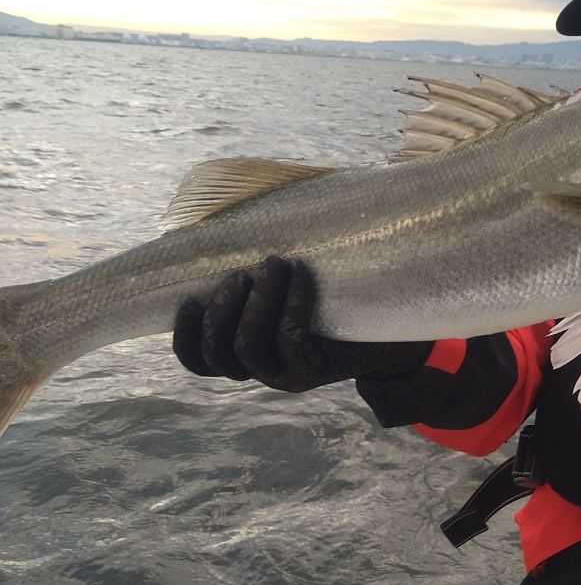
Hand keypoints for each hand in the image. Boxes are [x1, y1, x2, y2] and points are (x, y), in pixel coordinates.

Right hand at [173, 256, 430, 391]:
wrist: (391, 317)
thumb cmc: (331, 283)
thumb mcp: (286, 271)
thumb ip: (252, 255)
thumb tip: (216, 208)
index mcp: (241, 350)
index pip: (197, 361)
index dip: (186, 335)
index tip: (187, 298)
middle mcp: (259, 369)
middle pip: (217, 357)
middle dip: (219, 312)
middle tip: (240, 273)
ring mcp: (285, 376)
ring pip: (248, 353)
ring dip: (253, 307)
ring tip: (273, 266)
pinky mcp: (314, 372)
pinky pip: (289, 344)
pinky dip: (289, 308)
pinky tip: (299, 279)